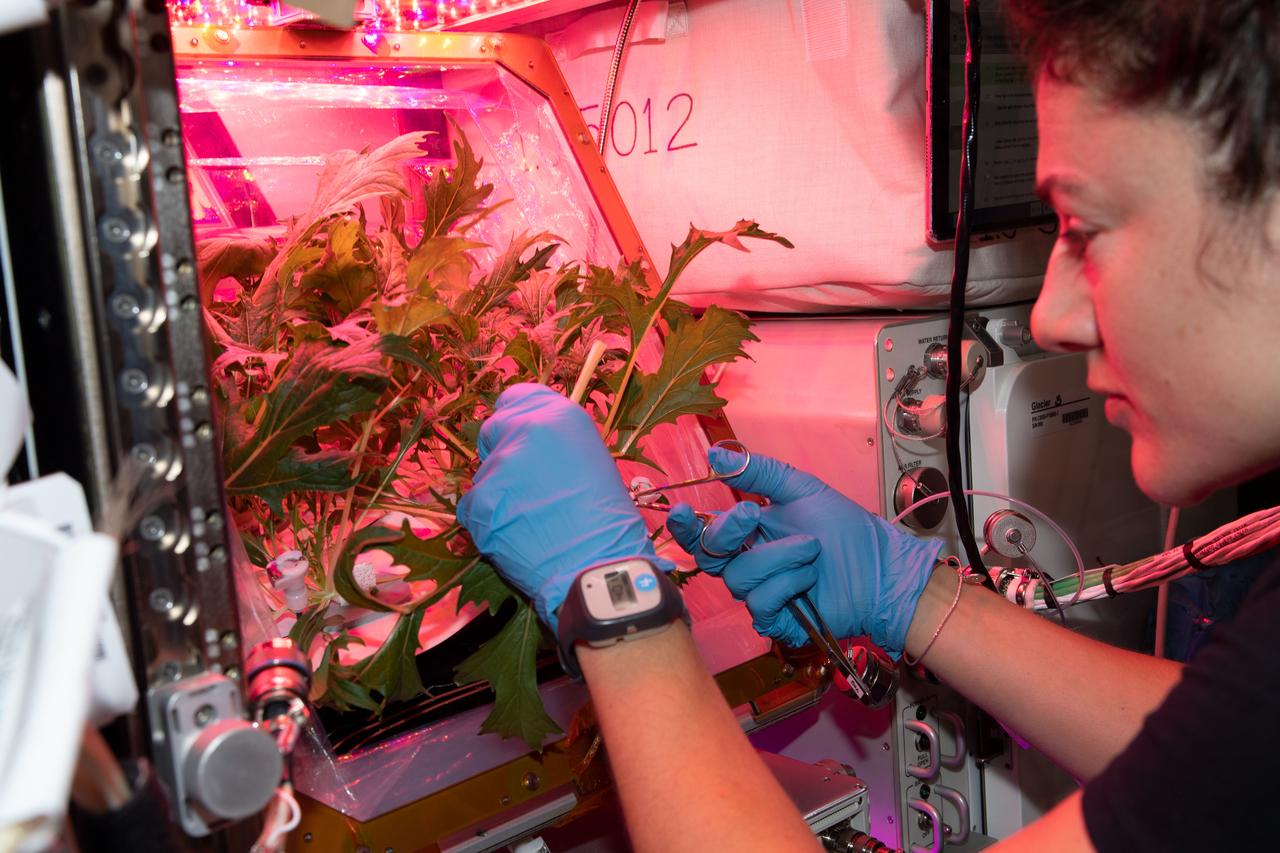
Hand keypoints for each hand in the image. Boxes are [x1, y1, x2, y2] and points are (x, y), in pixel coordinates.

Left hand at [456, 384, 670, 630]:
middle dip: (502, 451)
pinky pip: (471, 507)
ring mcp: (498, 466)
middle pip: (493, 429)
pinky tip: (517, 537)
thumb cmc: (607, 521)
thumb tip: (531, 444)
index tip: (522, 440)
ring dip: (498, 491)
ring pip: (483, 473)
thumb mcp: (590, 461)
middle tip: (525, 484)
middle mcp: (525, 430)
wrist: (599, 568)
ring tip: (529, 520)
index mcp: (560, 416)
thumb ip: (555, 443)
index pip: (517, 397)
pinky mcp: (479, 500)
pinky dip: (487, 521)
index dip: (517, 420)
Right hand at [667, 447, 941, 657]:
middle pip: (710, 557)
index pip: (704, 533)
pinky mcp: (777, 620)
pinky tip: (809, 580)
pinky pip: (761, 604)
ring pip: (739, 578)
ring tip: (811, 550)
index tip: (681, 510)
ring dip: (778, 558)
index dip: (686, 526)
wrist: (880, 567)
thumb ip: (759, 473)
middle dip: (729, 533)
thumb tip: (715, 455)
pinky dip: (787, 586)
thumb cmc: (846, 529)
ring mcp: (761, 594)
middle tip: (753, 515)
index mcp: (748, 534)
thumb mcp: (802, 490)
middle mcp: (748, 564)